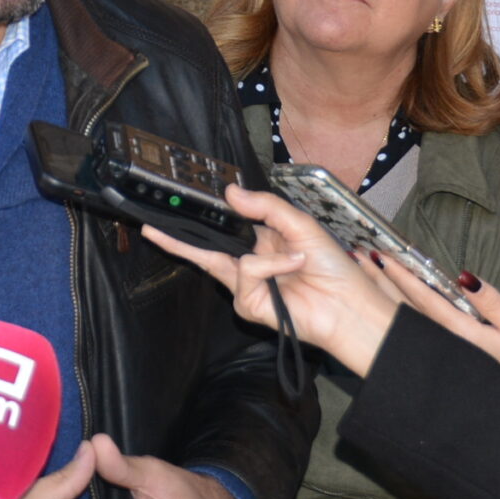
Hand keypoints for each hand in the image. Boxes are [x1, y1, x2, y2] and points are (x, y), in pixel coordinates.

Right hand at [138, 186, 399, 375]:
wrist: (348, 305)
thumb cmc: (332, 267)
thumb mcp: (300, 224)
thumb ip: (264, 207)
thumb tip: (229, 193)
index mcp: (262, 241)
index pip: (226, 227)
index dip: (206, 216)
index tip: (181, 203)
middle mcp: (251, 264)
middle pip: (206, 249)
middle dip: (178, 239)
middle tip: (150, 226)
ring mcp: (247, 287)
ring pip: (226, 260)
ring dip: (266, 256)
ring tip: (299, 259)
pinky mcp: (248, 305)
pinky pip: (247, 273)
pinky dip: (271, 267)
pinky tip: (293, 269)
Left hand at [374, 260, 499, 394]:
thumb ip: (493, 304)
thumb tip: (464, 277)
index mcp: (459, 334)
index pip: (424, 299)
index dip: (402, 277)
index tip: (381, 256)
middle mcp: (441, 342)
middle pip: (405, 305)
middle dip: (382, 280)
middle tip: (357, 256)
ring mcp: (438, 350)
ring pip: (406, 316)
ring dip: (384, 292)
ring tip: (365, 270)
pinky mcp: (441, 355)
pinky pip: (414, 326)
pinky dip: (398, 308)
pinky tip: (385, 296)